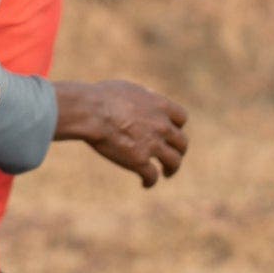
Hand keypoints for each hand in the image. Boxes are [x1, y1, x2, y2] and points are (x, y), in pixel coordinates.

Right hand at [59, 79, 187, 187]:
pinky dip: (150, 181)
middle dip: (179, 150)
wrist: (91, 112)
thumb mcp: (128, 89)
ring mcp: (153, 145)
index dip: (177, 126)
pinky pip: (152, 176)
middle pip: (182, 142)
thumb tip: (142, 102)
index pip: (181, 118)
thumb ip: (141, 99)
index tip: (171, 132)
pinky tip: (145, 184)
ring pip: (174, 162)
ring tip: (166, 173)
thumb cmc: (102, 97)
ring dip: (171, 169)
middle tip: (173, 156)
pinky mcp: (139, 161)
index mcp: (161, 106)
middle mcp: (162, 126)